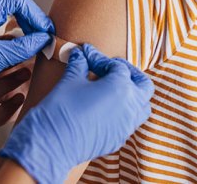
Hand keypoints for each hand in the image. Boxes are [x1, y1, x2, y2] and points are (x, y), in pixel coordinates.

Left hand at [0, 0, 52, 119]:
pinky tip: (17, 35)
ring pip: (0, 0)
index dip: (35, 13)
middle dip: (26, 8)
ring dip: (17, 12)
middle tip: (37, 26)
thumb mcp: (0, 58)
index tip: (45, 30)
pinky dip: (8, 19)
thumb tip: (45, 38)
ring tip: (30, 30)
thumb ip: (26, 46)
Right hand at [0, 45, 153, 183]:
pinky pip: (129, 122)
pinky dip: (123, 111)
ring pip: (142, 106)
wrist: (53, 143)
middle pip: (143, 85)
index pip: (117, 66)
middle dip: (129, 73)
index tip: (85, 54)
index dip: (99, 58)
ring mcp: (127, 125)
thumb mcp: (70, 80)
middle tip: (111, 68)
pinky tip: (104, 108)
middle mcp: (130, 106)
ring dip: (131, 94)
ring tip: (112, 88)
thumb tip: (78, 54)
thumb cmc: (62, 108)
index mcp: (121, 87)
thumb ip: (79, 64)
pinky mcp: (118, 139)